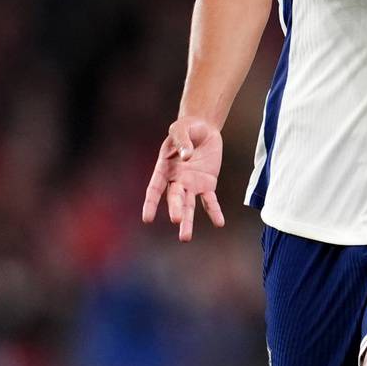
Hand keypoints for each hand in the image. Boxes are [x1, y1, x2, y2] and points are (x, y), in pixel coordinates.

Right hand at [141, 117, 225, 241]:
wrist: (202, 128)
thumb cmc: (186, 128)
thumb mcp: (180, 129)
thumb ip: (182, 141)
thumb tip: (187, 156)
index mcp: (164, 168)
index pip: (155, 188)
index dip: (151, 203)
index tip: (147, 218)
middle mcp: (176, 180)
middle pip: (174, 198)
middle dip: (176, 209)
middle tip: (177, 220)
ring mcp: (191, 184)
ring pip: (189, 205)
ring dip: (188, 221)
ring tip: (184, 237)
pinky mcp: (207, 184)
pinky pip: (210, 201)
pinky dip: (214, 211)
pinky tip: (219, 223)